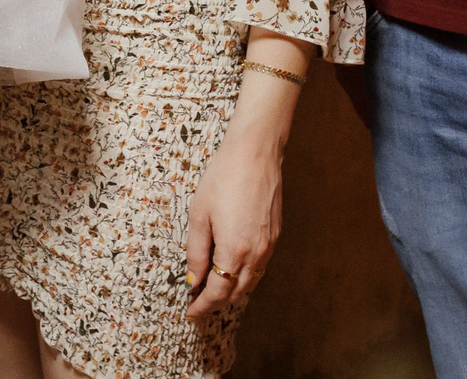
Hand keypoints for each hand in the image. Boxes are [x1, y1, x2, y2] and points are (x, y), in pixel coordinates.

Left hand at [183, 131, 283, 318]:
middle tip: (198, 302)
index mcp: (234, 251)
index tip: (191, 312)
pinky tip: (231, 266)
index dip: (203, 306)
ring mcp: (269, 245)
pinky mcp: (275, 235)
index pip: (218, 293)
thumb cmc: (223, 178)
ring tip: (212, 286)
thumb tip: (193, 279)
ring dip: (232, 289)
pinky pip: (259, 266)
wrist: (256, 153)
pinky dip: (244, 274)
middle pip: (236, 292)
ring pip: (250, 282)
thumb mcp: (200, 214)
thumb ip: (196, 251)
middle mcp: (256, 254)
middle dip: (216, 301)